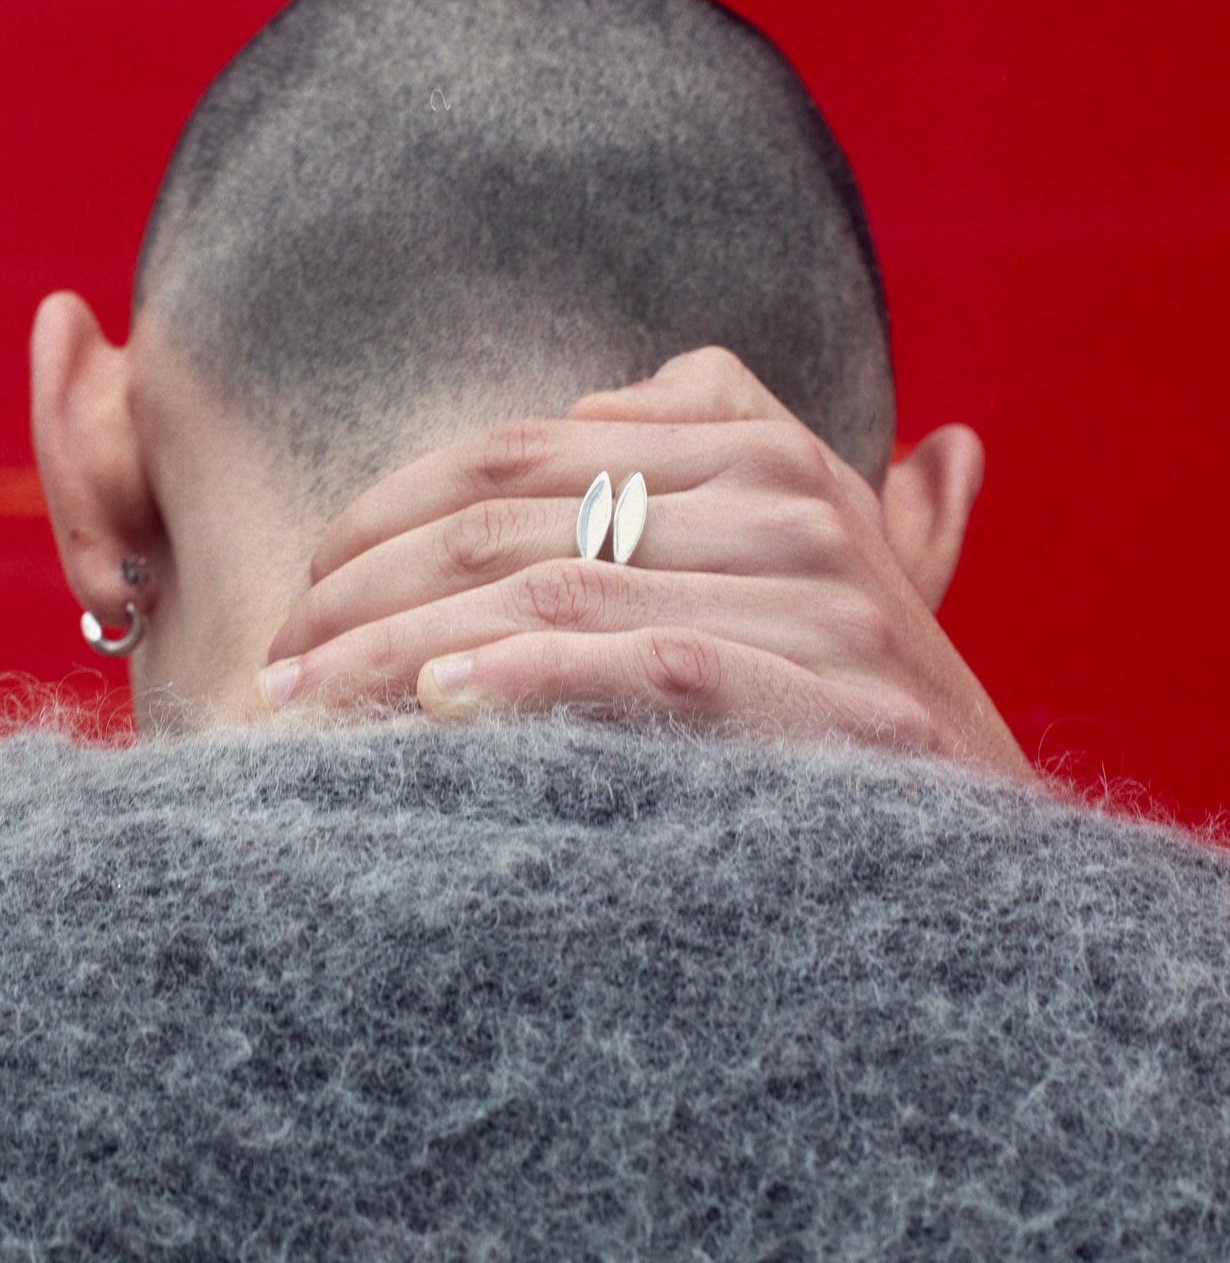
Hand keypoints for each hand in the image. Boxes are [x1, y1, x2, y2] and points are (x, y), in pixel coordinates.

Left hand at [260, 348, 1031, 780]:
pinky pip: (644, 664)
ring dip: (399, 645)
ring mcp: (819, 597)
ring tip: (303, 702)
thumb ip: (717, 452)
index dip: (386, 512)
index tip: (303, 592)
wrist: (988, 868)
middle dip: (365, 589)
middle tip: (274, 663)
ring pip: (555, 585)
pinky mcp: (833, 701)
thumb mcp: (787, 562)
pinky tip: (434, 709)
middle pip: (515, 514)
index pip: (521, 448)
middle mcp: (792, 499)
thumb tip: (614, 394)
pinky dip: (526, 680)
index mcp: (759, 447)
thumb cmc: (838, 719)